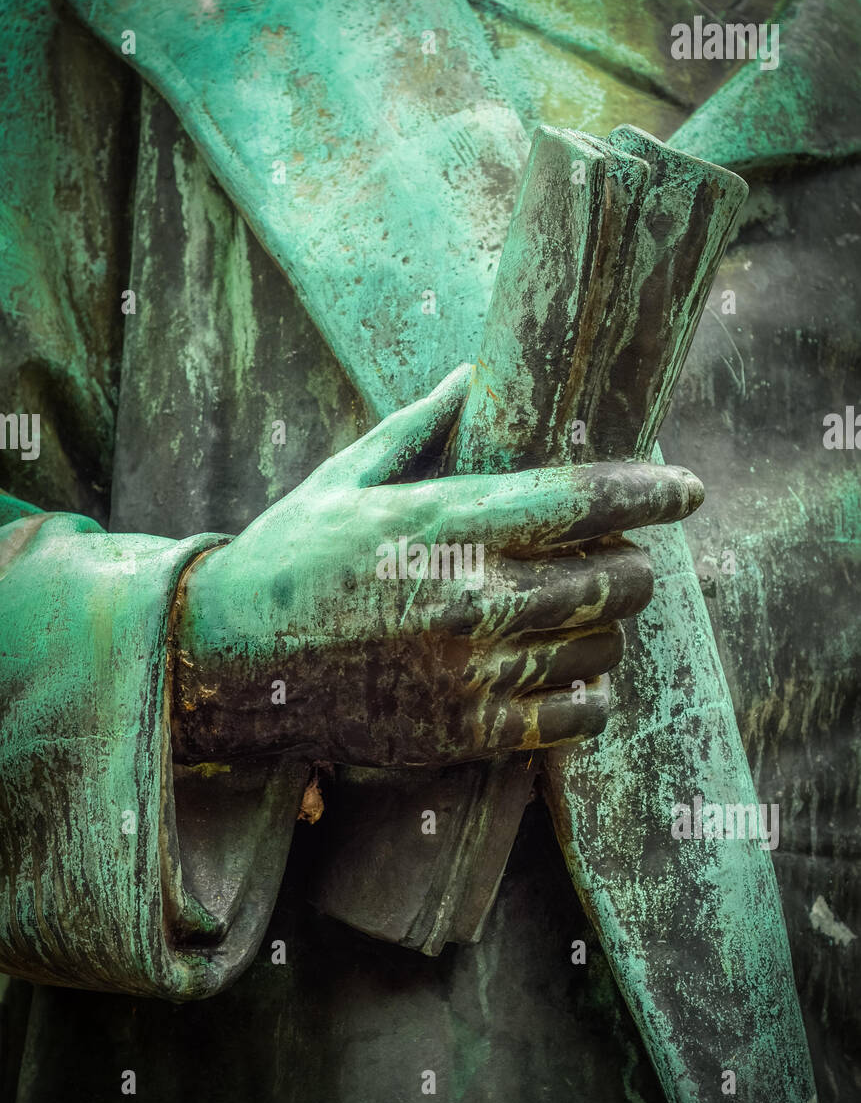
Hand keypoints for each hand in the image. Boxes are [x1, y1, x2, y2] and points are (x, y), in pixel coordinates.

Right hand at [170, 365, 701, 766]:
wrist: (227, 663)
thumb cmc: (289, 557)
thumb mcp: (346, 478)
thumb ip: (420, 426)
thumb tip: (476, 371)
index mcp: (442, 525)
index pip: (579, 500)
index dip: (649, 490)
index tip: (689, 488)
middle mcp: (466, 600)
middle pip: (611, 579)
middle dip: (633, 563)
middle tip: (621, 556)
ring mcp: (468, 673)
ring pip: (599, 648)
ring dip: (609, 627)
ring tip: (584, 614)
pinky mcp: (462, 732)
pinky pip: (571, 718)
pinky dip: (591, 696)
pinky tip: (575, 676)